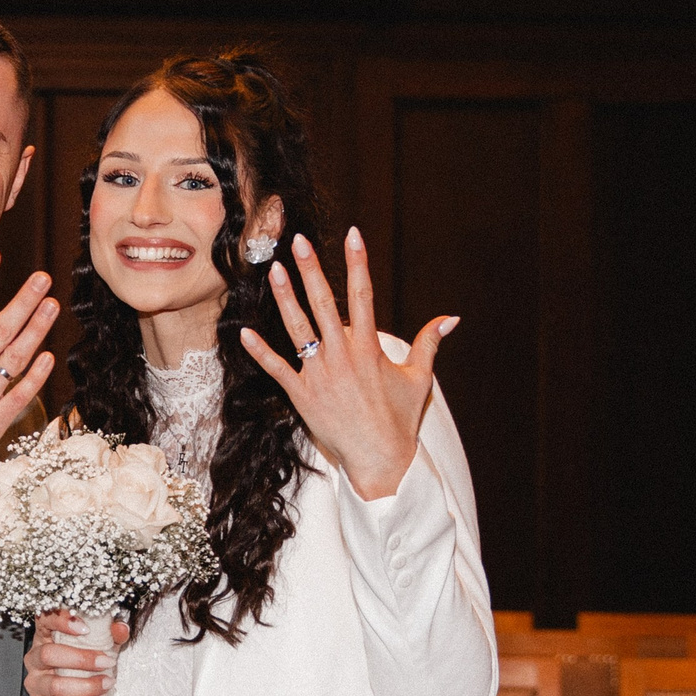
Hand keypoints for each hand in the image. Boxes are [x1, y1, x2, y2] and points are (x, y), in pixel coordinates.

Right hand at [25, 610, 127, 695]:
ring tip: (107, 683)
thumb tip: (121, 628)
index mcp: (45, 635)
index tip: (85, 628)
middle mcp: (34, 658)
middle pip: (48, 655)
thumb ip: (110, 635)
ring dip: (86, 686)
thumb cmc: (86, 663)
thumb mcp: (99, 645)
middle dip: (82, 660)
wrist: (81, 691)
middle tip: (107, 662)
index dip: (61, 621)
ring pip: (55, 685)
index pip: (44, 620)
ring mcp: (35, 683)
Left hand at [238, 229, 456, 500]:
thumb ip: (429, 342)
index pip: (363, 294)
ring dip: (284, 298)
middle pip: (323, 302)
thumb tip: (451, 317)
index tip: (353, 235)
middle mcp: (341, 355)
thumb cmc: (400, 420)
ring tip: (273, 270)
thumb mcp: (420, 378)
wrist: (379, 461)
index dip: (358, 262)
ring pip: (297, 328)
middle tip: (298, 241)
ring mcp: (319, 374)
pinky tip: (244, 331)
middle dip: (310, 269)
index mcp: (369, 348)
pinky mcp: (301, 395)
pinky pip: (276, 369)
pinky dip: (260, 351)